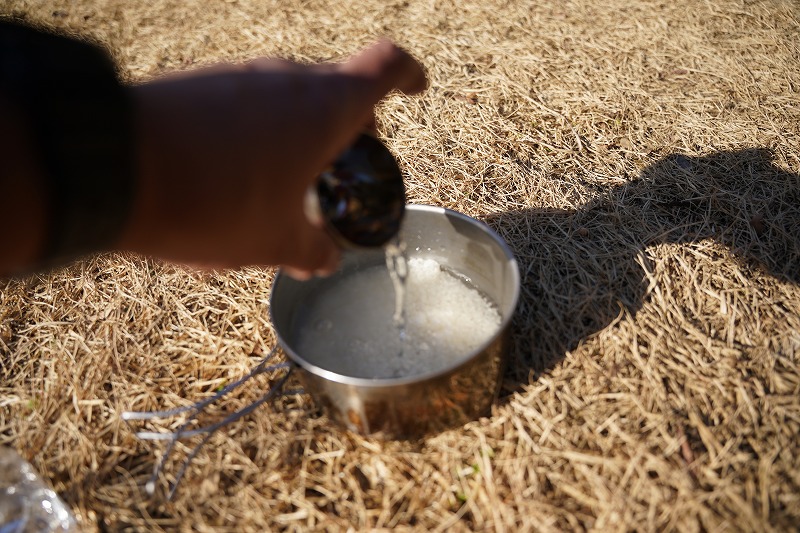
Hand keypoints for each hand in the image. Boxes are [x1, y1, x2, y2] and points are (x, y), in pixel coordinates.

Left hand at [120, 40, 426, 277]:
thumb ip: (312, 248)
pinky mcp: (198, 85)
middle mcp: (284, 79)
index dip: (408, 75)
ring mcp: (237, 76)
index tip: (416, 88)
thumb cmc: (214, 201)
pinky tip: (231, 183)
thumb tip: (325, 257)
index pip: (385, 66)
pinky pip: (242, 106)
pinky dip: (254, 137)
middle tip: (344, 162)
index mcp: (324, 107)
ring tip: (281, 188)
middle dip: (349, 124)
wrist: (111, 167)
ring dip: (297, 135)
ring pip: (286, 98)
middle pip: (335, 88)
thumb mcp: (274, 240)